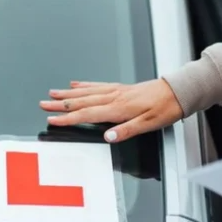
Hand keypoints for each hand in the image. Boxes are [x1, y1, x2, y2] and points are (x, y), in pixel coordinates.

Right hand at [39, 80, 182, 142]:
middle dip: (60, 104)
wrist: (177, 92)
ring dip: (67, 94)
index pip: (87, 114)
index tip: (52, 119)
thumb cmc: (165, 108)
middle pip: (81, 101)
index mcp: (119, 108)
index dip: (68, 118)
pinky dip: (84, 85)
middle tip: (43, 104)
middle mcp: (114, 97)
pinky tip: (75, 84)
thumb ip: (127, 130)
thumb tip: (108, 136)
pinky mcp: (121, 87)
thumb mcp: (149, 124)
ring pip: (86, 92)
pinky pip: (97, 85)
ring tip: (52, 93)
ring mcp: (116, 90)